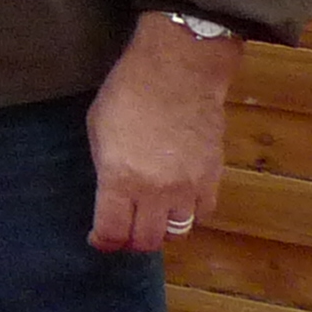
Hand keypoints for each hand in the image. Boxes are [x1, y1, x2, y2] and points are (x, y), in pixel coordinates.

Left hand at [86, 12, 240, 250]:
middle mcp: (155, 191)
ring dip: (161, 230)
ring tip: (152, 217)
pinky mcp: (212, 178)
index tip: (99, 238)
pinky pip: (202, 214)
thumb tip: (111, 194)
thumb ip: (105, 168)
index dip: (103, 242)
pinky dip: (189, 214)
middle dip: (131, 241)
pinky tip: (178, 201)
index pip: (113, 232)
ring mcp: (188, 187)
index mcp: (120, 178)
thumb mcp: (98, 128)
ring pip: (177, 233)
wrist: (179, 69)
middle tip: (125, 230)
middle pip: (147, 241)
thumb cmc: (128, 91)